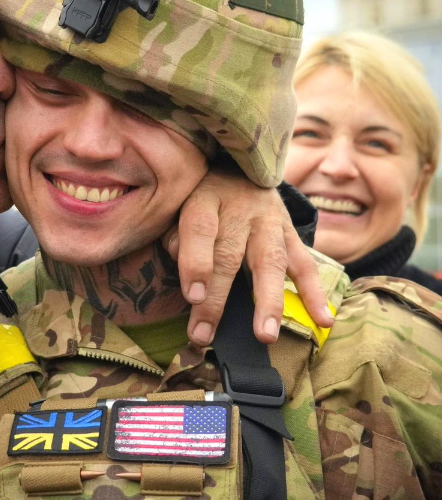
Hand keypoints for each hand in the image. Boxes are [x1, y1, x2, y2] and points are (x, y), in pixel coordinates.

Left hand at [164, 169, 333, 346]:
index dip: (195, 262)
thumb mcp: (180, 203)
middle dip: (217, 299)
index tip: (191, 296)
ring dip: (268, 301)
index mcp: (206, 199)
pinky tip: (323, 321)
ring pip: (270, 262)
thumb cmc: (201, 194)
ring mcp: (270, 222)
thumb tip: (187, 278)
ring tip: (265, 335)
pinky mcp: (291, 234)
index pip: (200, 230)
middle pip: (229, 255)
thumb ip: (176, 237)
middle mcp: (240, 209)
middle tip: (204, 335)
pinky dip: (315, 294)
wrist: (241, 165)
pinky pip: (305, 265)